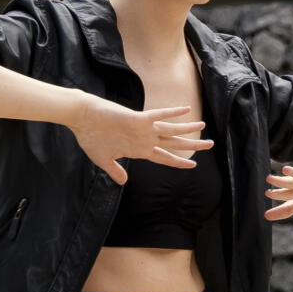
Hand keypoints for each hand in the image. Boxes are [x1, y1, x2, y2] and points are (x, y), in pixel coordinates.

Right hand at [69, 97, 211, 184]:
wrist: (81, 117)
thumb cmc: (90, 138)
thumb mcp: (103, 159)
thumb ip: (115, 171)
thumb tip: (123, 182)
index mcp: (139, 149)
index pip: (164, 157)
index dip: (179, 161)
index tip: (193, 165)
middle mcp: (145, 139)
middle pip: (174, 143)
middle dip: (193, 146)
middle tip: (211, 145)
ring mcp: (143, 129)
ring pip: (171, 131)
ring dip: (188, 130)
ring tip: (205, 128)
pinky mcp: (137, 120)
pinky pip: (159, 116)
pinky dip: (172, 113)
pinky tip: (186, 109)